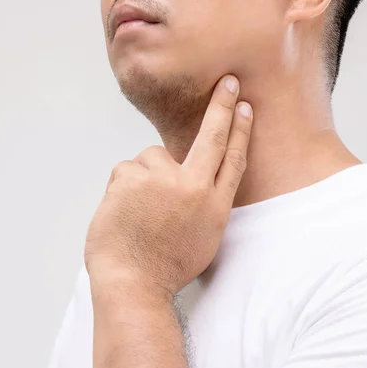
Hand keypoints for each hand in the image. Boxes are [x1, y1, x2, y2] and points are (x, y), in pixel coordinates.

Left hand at [84, 75, 252, 298]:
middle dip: (222, 107)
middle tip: (227, 84)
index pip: (233, 159)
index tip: (244, 107)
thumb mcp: (201, 238)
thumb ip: (201, 203)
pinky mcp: (131, 177)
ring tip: (137, 211)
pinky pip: (125, 170)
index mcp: (214, 205)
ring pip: (150, 157)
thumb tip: (191, 177)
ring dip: (143, 177)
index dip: (240, 131)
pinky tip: (122, 212)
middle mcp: (193, 187)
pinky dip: (122, 187)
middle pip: (211, 138)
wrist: (132, 283)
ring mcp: (162, 180)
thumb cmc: (163, 267)